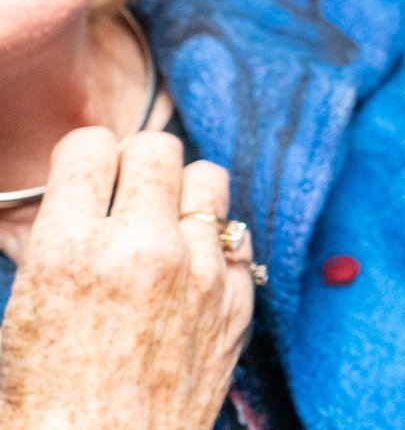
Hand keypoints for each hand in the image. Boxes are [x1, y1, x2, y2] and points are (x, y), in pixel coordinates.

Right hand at [0, 129, 257, 429]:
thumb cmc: (42, 402)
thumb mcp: (19, 313)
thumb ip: (44, 245)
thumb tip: (51, 206)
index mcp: (71, 250)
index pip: (90, 147)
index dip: (83, 160)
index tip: (83, 177)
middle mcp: (143, 250)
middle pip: (158, 148)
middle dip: (135, 165)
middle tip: (122, 195)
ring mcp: (201, 273)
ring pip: (208, 179)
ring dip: (182, 195)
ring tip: (161, 225)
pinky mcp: (238, 300)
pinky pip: (235, 237)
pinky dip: (212, 247)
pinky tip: (186, 274)